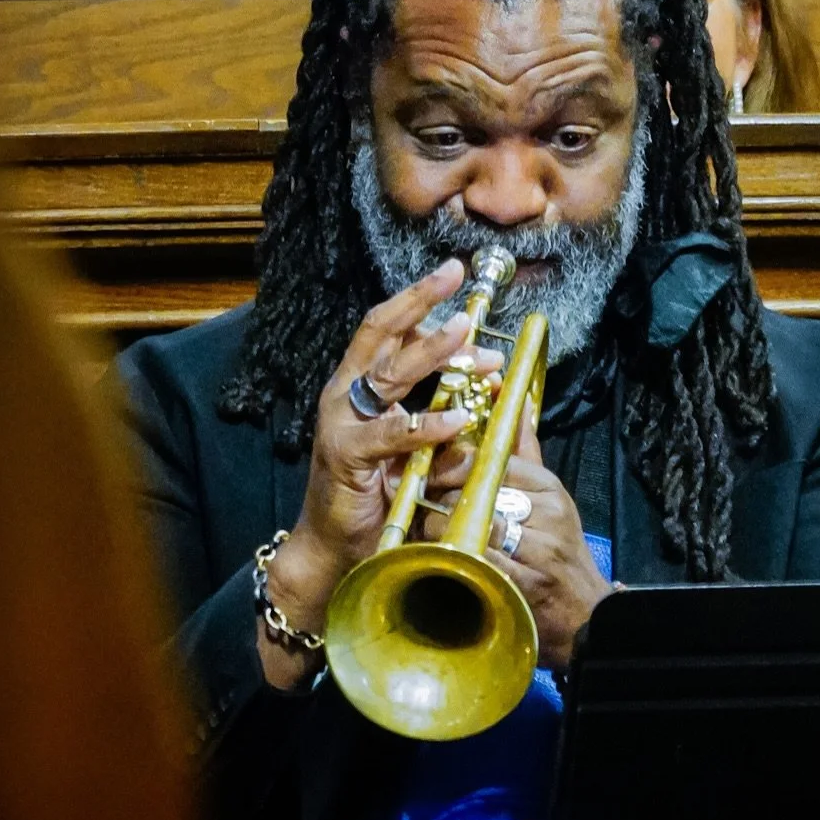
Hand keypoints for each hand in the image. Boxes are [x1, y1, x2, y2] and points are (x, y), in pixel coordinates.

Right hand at [261, 260, 500, 686]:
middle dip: (419, 300)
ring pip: (390, 374)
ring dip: (432, 352)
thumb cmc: (375, 491)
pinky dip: (427, 424)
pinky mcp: (347, 455)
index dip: (418, 299)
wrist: (334, 545)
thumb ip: (440, 411)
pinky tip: (458, 419)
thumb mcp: (414, 443)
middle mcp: (345, 393)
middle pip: (381, 332)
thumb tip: (486, 384)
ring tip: (469, 337)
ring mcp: (342, 421)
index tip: (455, 275)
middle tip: (455, 276)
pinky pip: (392, 432)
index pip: (387, 328)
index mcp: (358, 383)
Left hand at [424, 412, 612, 670]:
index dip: (455, 463)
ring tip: (425, 528)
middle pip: (479, 490)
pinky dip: (451, 556)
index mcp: (549, 488)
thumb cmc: (561, 552)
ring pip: (473, 524)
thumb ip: (525, 452)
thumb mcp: (550, 498)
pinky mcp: (523, 583)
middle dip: (442, 495)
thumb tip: (516, 402)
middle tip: (420, 499)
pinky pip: (475, 560)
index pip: (494, 460)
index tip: (432, 469)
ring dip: (440, 526)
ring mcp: (537, 550)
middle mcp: (546, 514)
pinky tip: (438, 556)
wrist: (586, 615)